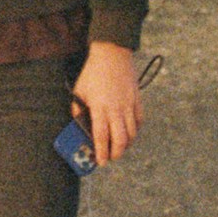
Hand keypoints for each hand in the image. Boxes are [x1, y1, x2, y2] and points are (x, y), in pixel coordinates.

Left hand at [71, 41, 143, 165]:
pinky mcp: (137, 100)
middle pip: (120, 139)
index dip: (102, 152)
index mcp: (100, 107)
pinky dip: (135, 131)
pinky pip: (139, 121)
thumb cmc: (92, 72)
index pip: (102, 136)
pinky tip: (129, 133)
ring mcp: (129, 105)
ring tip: (119, 148)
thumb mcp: (79, 90)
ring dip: (126, 145)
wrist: (112, 53)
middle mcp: (116, 108)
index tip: (100, 162)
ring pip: (132, 133)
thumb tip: (80, 126)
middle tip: (110, 158)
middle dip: (116, 153)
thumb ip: (78, 110)